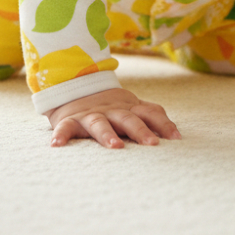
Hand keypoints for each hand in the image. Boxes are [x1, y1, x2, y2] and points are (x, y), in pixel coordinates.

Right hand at [46, 88, 181, 148]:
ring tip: (115, 147)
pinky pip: (65, 127)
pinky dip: (61, 134)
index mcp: (128, 108)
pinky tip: (57, 144)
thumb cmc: (109, 106)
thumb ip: (151, 116)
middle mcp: (111, 110)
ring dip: (107, 134)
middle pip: (128, 118)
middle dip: (140, 130)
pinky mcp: (70, 119)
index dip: (163, 124)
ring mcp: (91, 114)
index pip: (150, 113)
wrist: (73, 87)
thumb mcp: (131, 107)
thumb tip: (178, 136)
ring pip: (100, 123)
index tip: (176, 139)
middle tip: (152, 144)